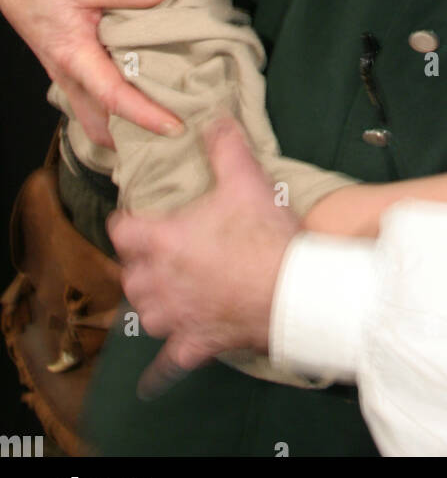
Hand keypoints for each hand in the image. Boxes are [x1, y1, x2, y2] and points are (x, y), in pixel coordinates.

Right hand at [0, 0, 177, 145]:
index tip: (174, 127)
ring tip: (161, 117)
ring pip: (95, 114)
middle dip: (131, 138)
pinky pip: (95, 95)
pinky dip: (118, 101)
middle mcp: (70, 74)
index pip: (113, 98)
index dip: (145, 116)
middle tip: (169, 136)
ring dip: (123, 122)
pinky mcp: (72, 64)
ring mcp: (69, 73)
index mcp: (74, 58)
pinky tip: (144, 87)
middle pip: (100, 125)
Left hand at [108, 117, 299, 396]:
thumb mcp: (245, 180)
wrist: (294, 289)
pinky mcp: (196, 344)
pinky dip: (169, 354)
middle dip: (138, 263)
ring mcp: (176, 317)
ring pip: (145, 314)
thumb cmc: (265, 236)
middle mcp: (159, 282)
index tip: (136, 218)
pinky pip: (171, 357)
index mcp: (162, 241)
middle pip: (129, 275)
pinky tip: (170, 357)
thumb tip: (215, 120)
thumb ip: (225, 147)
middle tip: (156, 252)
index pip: (122, 230)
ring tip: (165, 292)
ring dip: (151, 302)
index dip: (127, 221)